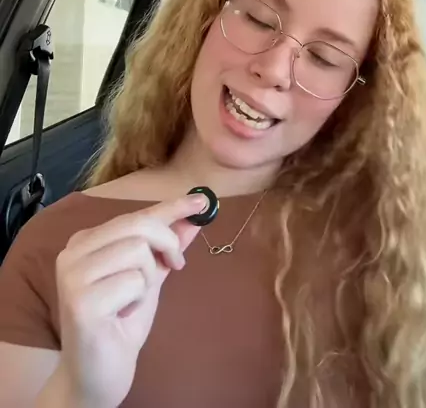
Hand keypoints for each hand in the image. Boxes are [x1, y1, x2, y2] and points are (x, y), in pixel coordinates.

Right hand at [54, 192, 206, 407]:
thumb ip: (165, 248)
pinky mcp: (80, 301)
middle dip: (167, 244)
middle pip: (138, 227)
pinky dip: (138, 301)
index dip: (171, 207)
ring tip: (130, 303)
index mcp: (85, 242)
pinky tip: (119, 318)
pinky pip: (134, 282)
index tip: (201, 200)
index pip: (135, 215)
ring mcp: (73, 276)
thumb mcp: (149, 279)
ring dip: (147, 281)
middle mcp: (72, 253)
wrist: (96, 376)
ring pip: (138, 252)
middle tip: (176, 266)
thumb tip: (192, 218)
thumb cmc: (120, 324)